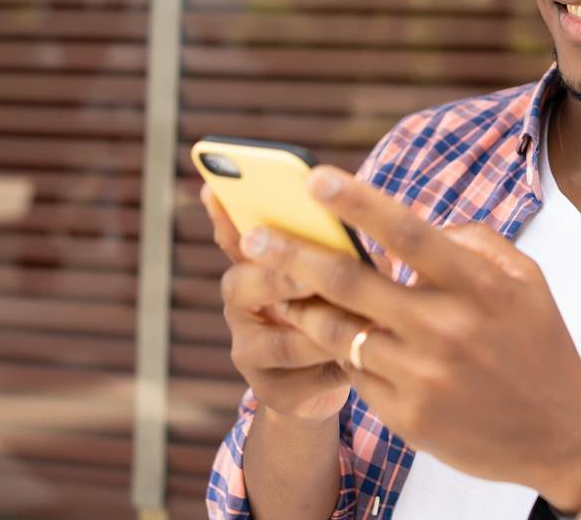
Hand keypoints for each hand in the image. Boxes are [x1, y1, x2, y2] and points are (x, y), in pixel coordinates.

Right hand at [202, 183, 376, 422]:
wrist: (327, 383)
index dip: (223, 215)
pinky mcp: (271, 391)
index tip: (214, 189)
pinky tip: (365, 359)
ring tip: (359, 321)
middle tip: (308, 275)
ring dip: (320, 330)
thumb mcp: (337, 278)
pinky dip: (336, 366)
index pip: (233, 236)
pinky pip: (303, 379)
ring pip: (279, 342)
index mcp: (255, 267)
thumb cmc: (335, 310)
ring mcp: (249, 351)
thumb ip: (340, 258)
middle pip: (242, 286)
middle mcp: (241, 306)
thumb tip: (366, 253)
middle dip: (277, 277)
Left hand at [245, 167, 580, 509]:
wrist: (562, 435)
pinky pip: (355, 372)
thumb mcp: (525, 279)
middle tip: (253, 236)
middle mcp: (446, 328)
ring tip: (273, 286)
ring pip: (339, 331)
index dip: (360, 203)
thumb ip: (473, 241)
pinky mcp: (407, 416)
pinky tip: (319, 332)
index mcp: (478, 286)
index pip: (409, 233)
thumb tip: (417, 223)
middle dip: (294, 255)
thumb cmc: (539, 343)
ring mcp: (423, 376)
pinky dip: (335, 348)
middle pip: (352, 283)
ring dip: (299, 305)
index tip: (316, 178)